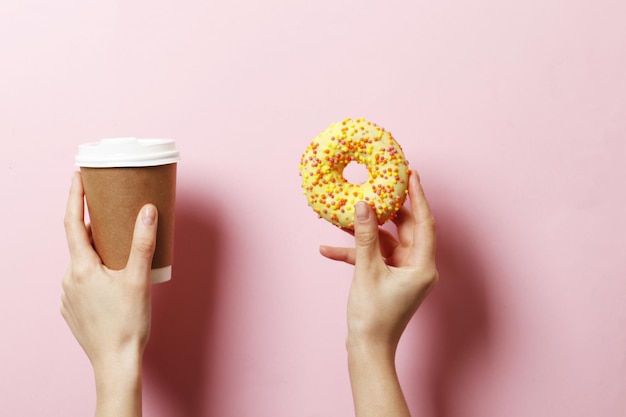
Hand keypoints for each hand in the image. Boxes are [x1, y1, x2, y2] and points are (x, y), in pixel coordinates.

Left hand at [61, 172, 156, 416]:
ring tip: (119, 246)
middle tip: (111, 210)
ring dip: (97, 250)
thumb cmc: (127, 323)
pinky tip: (112, 276)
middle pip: (78, 241)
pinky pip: (82, 280)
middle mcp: (69, 279)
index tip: (78, 175)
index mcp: (81, 268)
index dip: (74, 196)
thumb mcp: (138, 279)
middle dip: (92, 223)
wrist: (116, 361)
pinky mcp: (74, 309)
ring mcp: (69, 296)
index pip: (71, 222)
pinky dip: (95, 270)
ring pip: (82, 262)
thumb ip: (142, 242)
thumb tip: (147, 210)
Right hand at [320, 170, 436, 416]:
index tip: (411, 174)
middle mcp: (417, 267)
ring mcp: (403, 273)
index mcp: (422, 265)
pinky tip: (329, 250)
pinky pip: (374, 258)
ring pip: (385, 242)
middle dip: (387, 210)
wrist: (367, 350)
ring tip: (344, 215)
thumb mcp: (367, 271)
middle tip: (378, 185)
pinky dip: (356, 253)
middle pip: (404, 229)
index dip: (418, 196)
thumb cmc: (373, 317)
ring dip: (365, 233)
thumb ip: (366, 236)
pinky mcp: (388, 279)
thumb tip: (364, 205)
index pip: (423, 222)